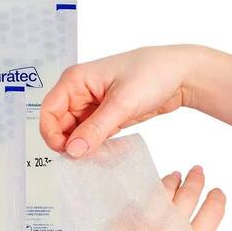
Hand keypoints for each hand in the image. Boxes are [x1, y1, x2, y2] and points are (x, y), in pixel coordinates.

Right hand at [40, 45, 231, 157]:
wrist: (182, 75)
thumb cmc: (153, 73)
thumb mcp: (122, 103)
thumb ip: (95, 129)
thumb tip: (73, 150)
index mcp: (75, 80)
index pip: (49, 111)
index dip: (51, 133)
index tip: (65, 151)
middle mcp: (79, 92)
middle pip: (60, 125)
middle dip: (69, 142)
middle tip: (85, 157)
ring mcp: (91, 106)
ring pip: (75, 133)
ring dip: (83, 146)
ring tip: (99, 154)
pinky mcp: (103, 116)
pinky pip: (90, 136)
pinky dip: (95, 145)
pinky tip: (106, 151)